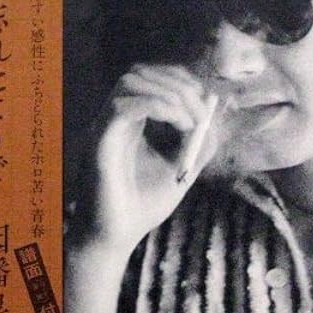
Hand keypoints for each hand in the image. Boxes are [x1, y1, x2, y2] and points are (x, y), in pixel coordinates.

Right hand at [74, 64, 217, 249]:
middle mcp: (114, 118)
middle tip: (200, 113)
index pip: (150, 77)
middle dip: (178, 84)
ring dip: (169, 93)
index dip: (179, 80)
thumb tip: (214, 114)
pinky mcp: (99, 141)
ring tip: (189, 121)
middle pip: (140, 72)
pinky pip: (123, 107)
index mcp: (130, 121)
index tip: (203, 101)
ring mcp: (104, 126)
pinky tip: (179, 125)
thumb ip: (197, 142)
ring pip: (129, 81)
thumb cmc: (143, 205)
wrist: (115, 239)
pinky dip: (157, 106)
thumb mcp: (182, 170)